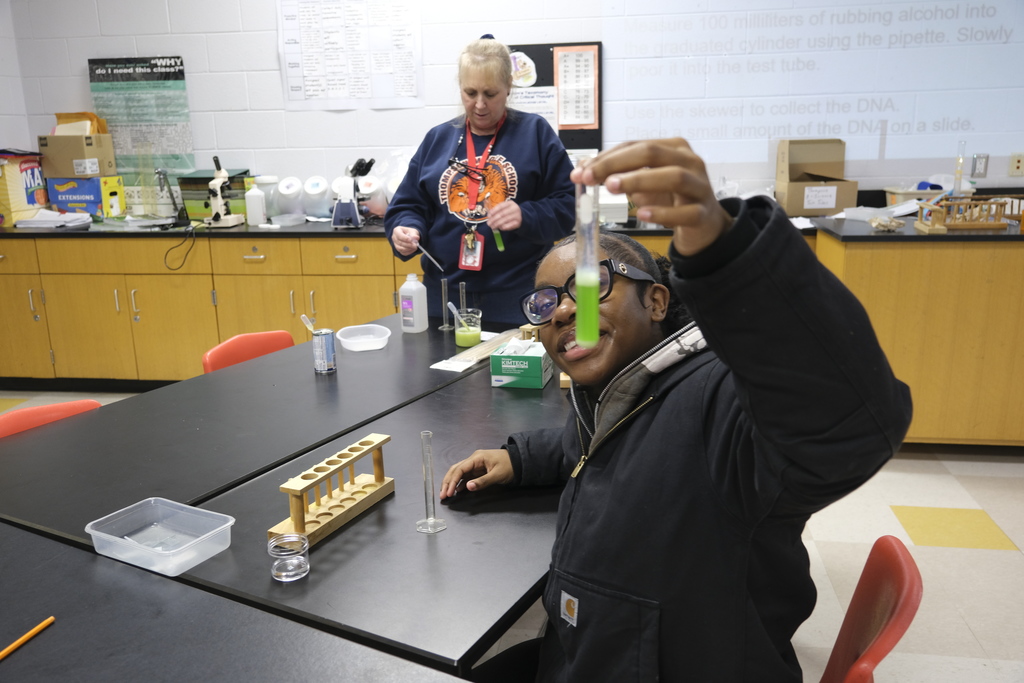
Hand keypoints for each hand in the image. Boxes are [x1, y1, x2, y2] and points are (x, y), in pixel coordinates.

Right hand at [391, 226, 421, 255]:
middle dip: (408, 244)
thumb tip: (416, 237)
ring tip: (415, 247)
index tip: (411, 240)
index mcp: (396, 230)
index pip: (399, 235)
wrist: (410, 237)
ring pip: (400, 248)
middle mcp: (394, 238)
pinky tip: (413, 249)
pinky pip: (403, 252)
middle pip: (400, 242)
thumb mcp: (413, 231)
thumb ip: (414, 234)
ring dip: (408, 249)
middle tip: (415, 245)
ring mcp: (395, 244)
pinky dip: (409, 252)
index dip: (405, 238)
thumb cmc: (410, 233)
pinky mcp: (398, 250)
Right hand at [440, 449, 513, 498]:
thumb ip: (482, 481)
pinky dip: (460, 483)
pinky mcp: (478, 470)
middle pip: (455, 470)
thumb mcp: (497, 475)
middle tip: (442, 495)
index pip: (460, 469)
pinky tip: (457, 491)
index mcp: (477, 458)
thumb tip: (467, 487)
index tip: (448, 492)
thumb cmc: (510, 466)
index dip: (453, 481)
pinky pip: (466, 476)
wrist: (520, 461)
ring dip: (452, 483)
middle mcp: (473, 460)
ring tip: (446, 494)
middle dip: (448, 482)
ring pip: (459, 473)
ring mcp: (475, 465)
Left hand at [487, 201, 521, 231]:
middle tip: (488, 223)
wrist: (522, 216)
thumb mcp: (505, 208)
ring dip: (497, 224)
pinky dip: (502, 227)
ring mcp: (517, 216)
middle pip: (502, 214)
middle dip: (494, 219)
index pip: (501, 206)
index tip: (488, 215)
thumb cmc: (510, 212)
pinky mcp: (518, 223)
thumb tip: (489, 214)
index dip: (494, 211)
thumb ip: (497, 210)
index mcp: (510, 203)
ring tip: (492, 226)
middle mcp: (514, 208)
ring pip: (505, 220)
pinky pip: (509, 226)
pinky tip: (499, 228)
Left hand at [570, 138, 732, 256]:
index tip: (581, 171)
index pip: (636, 146)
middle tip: (591, 177)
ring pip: (674, 177)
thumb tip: (583, 168)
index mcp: (673, 148)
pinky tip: (642, 214)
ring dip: (640, 180)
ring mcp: (700, 186)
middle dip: (617, 164)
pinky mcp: (704, 213)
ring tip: (613, 188)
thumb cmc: (671, 199)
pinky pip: (685, 212)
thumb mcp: (643, 183)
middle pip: (652, 153)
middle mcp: (689, 161)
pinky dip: (663, 213)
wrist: (704, 225)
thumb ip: (618, 174)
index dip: (606, 157)